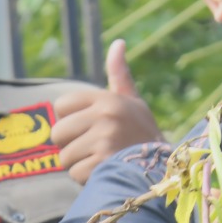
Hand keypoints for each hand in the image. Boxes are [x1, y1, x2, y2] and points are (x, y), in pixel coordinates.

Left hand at [50, 40, 161, 185]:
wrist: (163, 169)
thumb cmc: (141, 133)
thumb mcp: (132, 101)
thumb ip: (119, 75)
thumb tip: (118, 43)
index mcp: (108, 99)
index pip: (61, 105)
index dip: (70, 119)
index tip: (89, 126)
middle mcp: (106, 116)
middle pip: (58, 132)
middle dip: (70, 144)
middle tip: (94, 147)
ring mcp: (105, 140)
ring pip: (64, 157)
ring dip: (78, 164)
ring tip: (102, 160)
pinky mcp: (103, 165)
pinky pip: (75, 173)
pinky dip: (86, 179)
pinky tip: (105, 172)